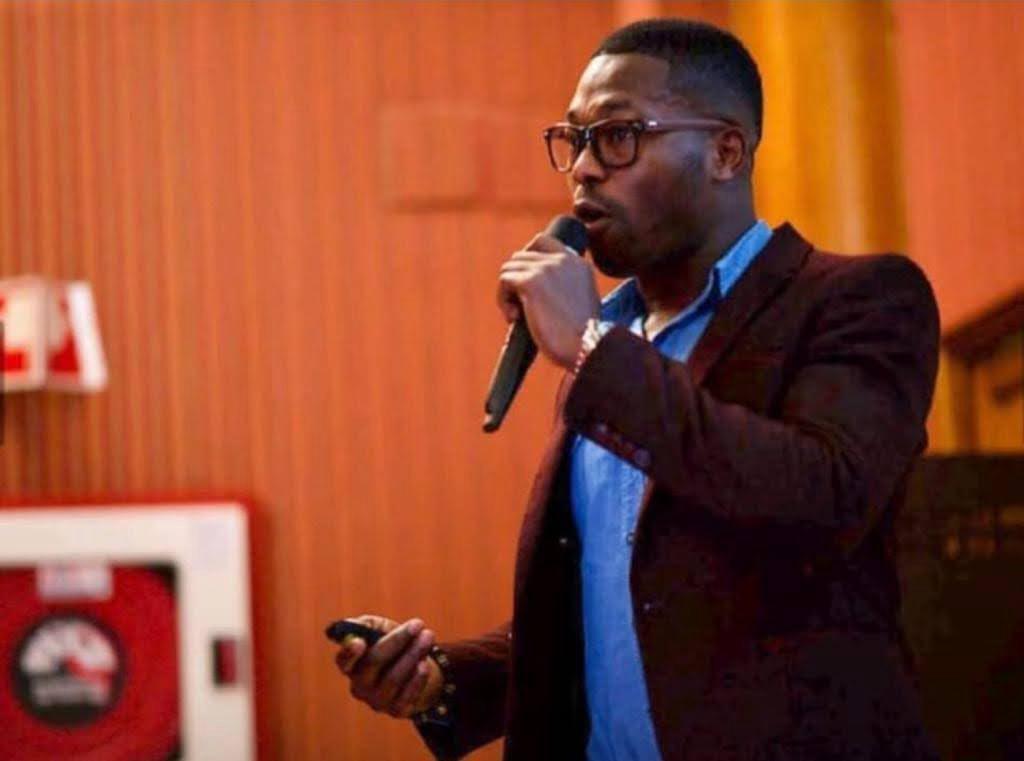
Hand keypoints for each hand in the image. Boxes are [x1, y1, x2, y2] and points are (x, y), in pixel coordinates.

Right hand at [334, 614, 443, 718]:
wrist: (416, 668)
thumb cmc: (392, 644)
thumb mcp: (379, 629)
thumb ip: (366, 625)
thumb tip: (354, 625)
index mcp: (351, 664)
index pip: (343, 661)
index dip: (349, 653)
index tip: (360, 642)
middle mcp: (359, 685)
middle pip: (374, 662)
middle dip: (397, 640)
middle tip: (417, 624)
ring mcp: (376, 701)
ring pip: (393, 678)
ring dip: (413, 654)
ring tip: (428, 636)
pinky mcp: (396, 710)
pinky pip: (406, 695)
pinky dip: (417, 679)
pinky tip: (425, 665)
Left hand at [497, 233, 599, 368]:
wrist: (586, 348)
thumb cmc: (582, 340)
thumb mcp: (581, 306)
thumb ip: (565, 290)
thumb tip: (533, 293)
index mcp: (578, 264)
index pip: (543, 242)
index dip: (527, 260)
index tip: (525, 286)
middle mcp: (563, 259)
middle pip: (521, 256)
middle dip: (515, 282)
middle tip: (520, 310)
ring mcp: (546, 268)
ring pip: (509, 268)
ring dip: (508, 293)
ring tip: (517, 317)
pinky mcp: (531, 281)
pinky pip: (504, 281)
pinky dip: (503, 300)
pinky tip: (514, 319)